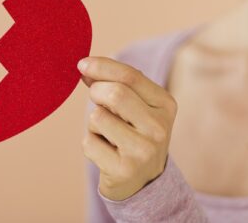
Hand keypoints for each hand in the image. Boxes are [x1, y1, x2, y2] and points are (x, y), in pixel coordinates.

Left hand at [79, 57, 176, 200]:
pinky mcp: (124, 170)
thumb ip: (115, 83)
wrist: (144, 182)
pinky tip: (106, 153)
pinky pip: (88, 143)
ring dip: (93, 123)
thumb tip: (84, 66)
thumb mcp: (134, 105)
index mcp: (165, 104)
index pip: (130, 75)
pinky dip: (90, 144)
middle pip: (115, 93)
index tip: (82, 64)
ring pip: (98, 117)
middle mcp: (159, 128)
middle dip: (96, 92)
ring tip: (107, 134)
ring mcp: (143, 151)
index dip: (101, 66)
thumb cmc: (133, 133)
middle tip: (97, 101)